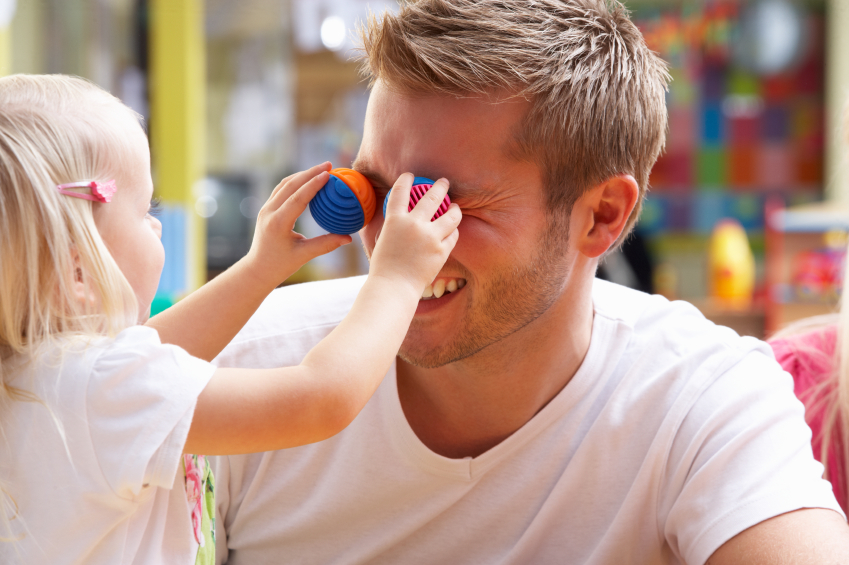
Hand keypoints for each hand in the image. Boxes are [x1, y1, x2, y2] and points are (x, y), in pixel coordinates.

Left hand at [243, 162, 351, 287]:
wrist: (258, 269)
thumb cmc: (281, 265)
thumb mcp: (304, 255)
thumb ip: (326, 245)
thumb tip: (349, 238)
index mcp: (278, 223)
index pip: (298, 198)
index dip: (313, 184)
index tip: (328, 174)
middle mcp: (269, 212)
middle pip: (291, 185)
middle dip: (310, 173)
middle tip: (329, 165)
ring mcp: (265, 208)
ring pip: (285, 184)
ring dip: (302, 174)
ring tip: (321, 169)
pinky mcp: (266, 208)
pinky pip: (281, 189)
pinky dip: (295, 181)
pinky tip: (307, 178)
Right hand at [369, 174, 460, 292]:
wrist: (394, 286)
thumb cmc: (384, 267)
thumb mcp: (382, 240)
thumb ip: (391, 227)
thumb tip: (398, 218)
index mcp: (395, 220)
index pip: (401, 191)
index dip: (406, 180)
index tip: (410, 175)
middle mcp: (414, 224)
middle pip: (432, 196)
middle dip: (440, 186)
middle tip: (444, 182)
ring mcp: (430, 237)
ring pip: (451, 214)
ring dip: (454, 208)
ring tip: (455, 206)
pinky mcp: (442, 250)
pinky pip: (453, 235)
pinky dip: (453, 231)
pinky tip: (452, 230)